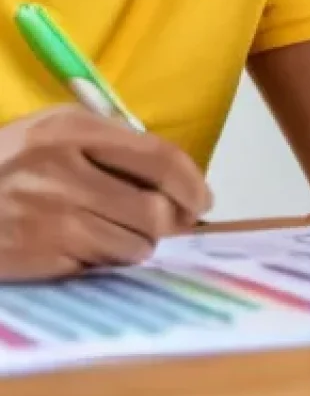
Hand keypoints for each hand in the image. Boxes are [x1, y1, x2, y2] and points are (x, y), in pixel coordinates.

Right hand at [0, 105, 213, 280]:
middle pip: (153, 209)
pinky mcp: (36, 259)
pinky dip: (103, 260)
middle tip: (168, 221)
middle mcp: (61, 171)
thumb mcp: (54, 132)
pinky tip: (82, 245)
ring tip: (114, 230)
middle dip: (169, 220)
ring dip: (137, 243)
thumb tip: (178, 180)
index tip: (204, 199)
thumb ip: (112, 144)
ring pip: (133, 245)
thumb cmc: (6, 164)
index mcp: (70, 130)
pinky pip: (99, 266)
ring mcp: (47, 219)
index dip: (191, 182)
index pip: (156, 157)